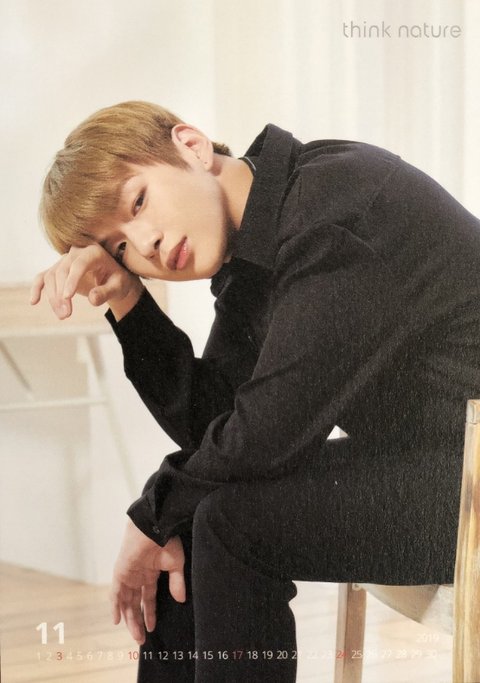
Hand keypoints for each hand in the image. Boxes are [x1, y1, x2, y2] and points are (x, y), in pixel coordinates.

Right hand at [30, 244, 143, 320]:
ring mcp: (65, 260)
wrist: (114, 279)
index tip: (68, 298)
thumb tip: (92, 299)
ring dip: (53, 297)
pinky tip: (33, 302)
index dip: (72, 280)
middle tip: (66, 314)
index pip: (79, 264)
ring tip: (63, 316)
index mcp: (94, 252)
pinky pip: (43, 276)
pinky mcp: (58, 270)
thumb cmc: (118, 281)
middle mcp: (77, 253)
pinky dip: (37, 288)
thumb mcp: (119, 287)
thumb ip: (107, 292)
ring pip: (51, 276)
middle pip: (62, 271)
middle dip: (61, 294)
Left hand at [110, 519, 185, 644]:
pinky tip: (118, 620)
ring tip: (136, 635)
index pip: (149, 598)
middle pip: (135, 603)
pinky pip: (115, 593)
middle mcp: (138, 575)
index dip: (150, 613)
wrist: (155, 526)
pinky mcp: (120, 572)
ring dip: (130, 618)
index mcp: (151, 572)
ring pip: (126, 601)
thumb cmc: (167, 540)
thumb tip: (181, 600)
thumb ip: (176, 582)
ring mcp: (128, 574)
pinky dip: (115, 606)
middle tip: (141, 638)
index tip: (152, 628)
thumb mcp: (176, 564)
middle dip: (138, 621)